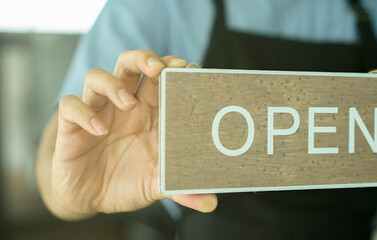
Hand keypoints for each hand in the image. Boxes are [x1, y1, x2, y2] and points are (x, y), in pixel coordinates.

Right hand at [53, 50, 216, 214]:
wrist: (91, 198)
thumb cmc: (127, 181)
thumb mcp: (156, 185)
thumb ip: (182, 189)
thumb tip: (211, 202)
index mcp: (148, 113)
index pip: (160, 78)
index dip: (171, 68)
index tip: (187, 69)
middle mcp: (123, 106)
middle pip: (130, 65)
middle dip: (144, 59)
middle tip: (158, 68)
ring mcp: (97, 112)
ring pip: (98, 77)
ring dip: (113, 84)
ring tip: (128, 104)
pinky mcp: (72, 126)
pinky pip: (70, 105)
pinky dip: (83, 112)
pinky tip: (98, 130)